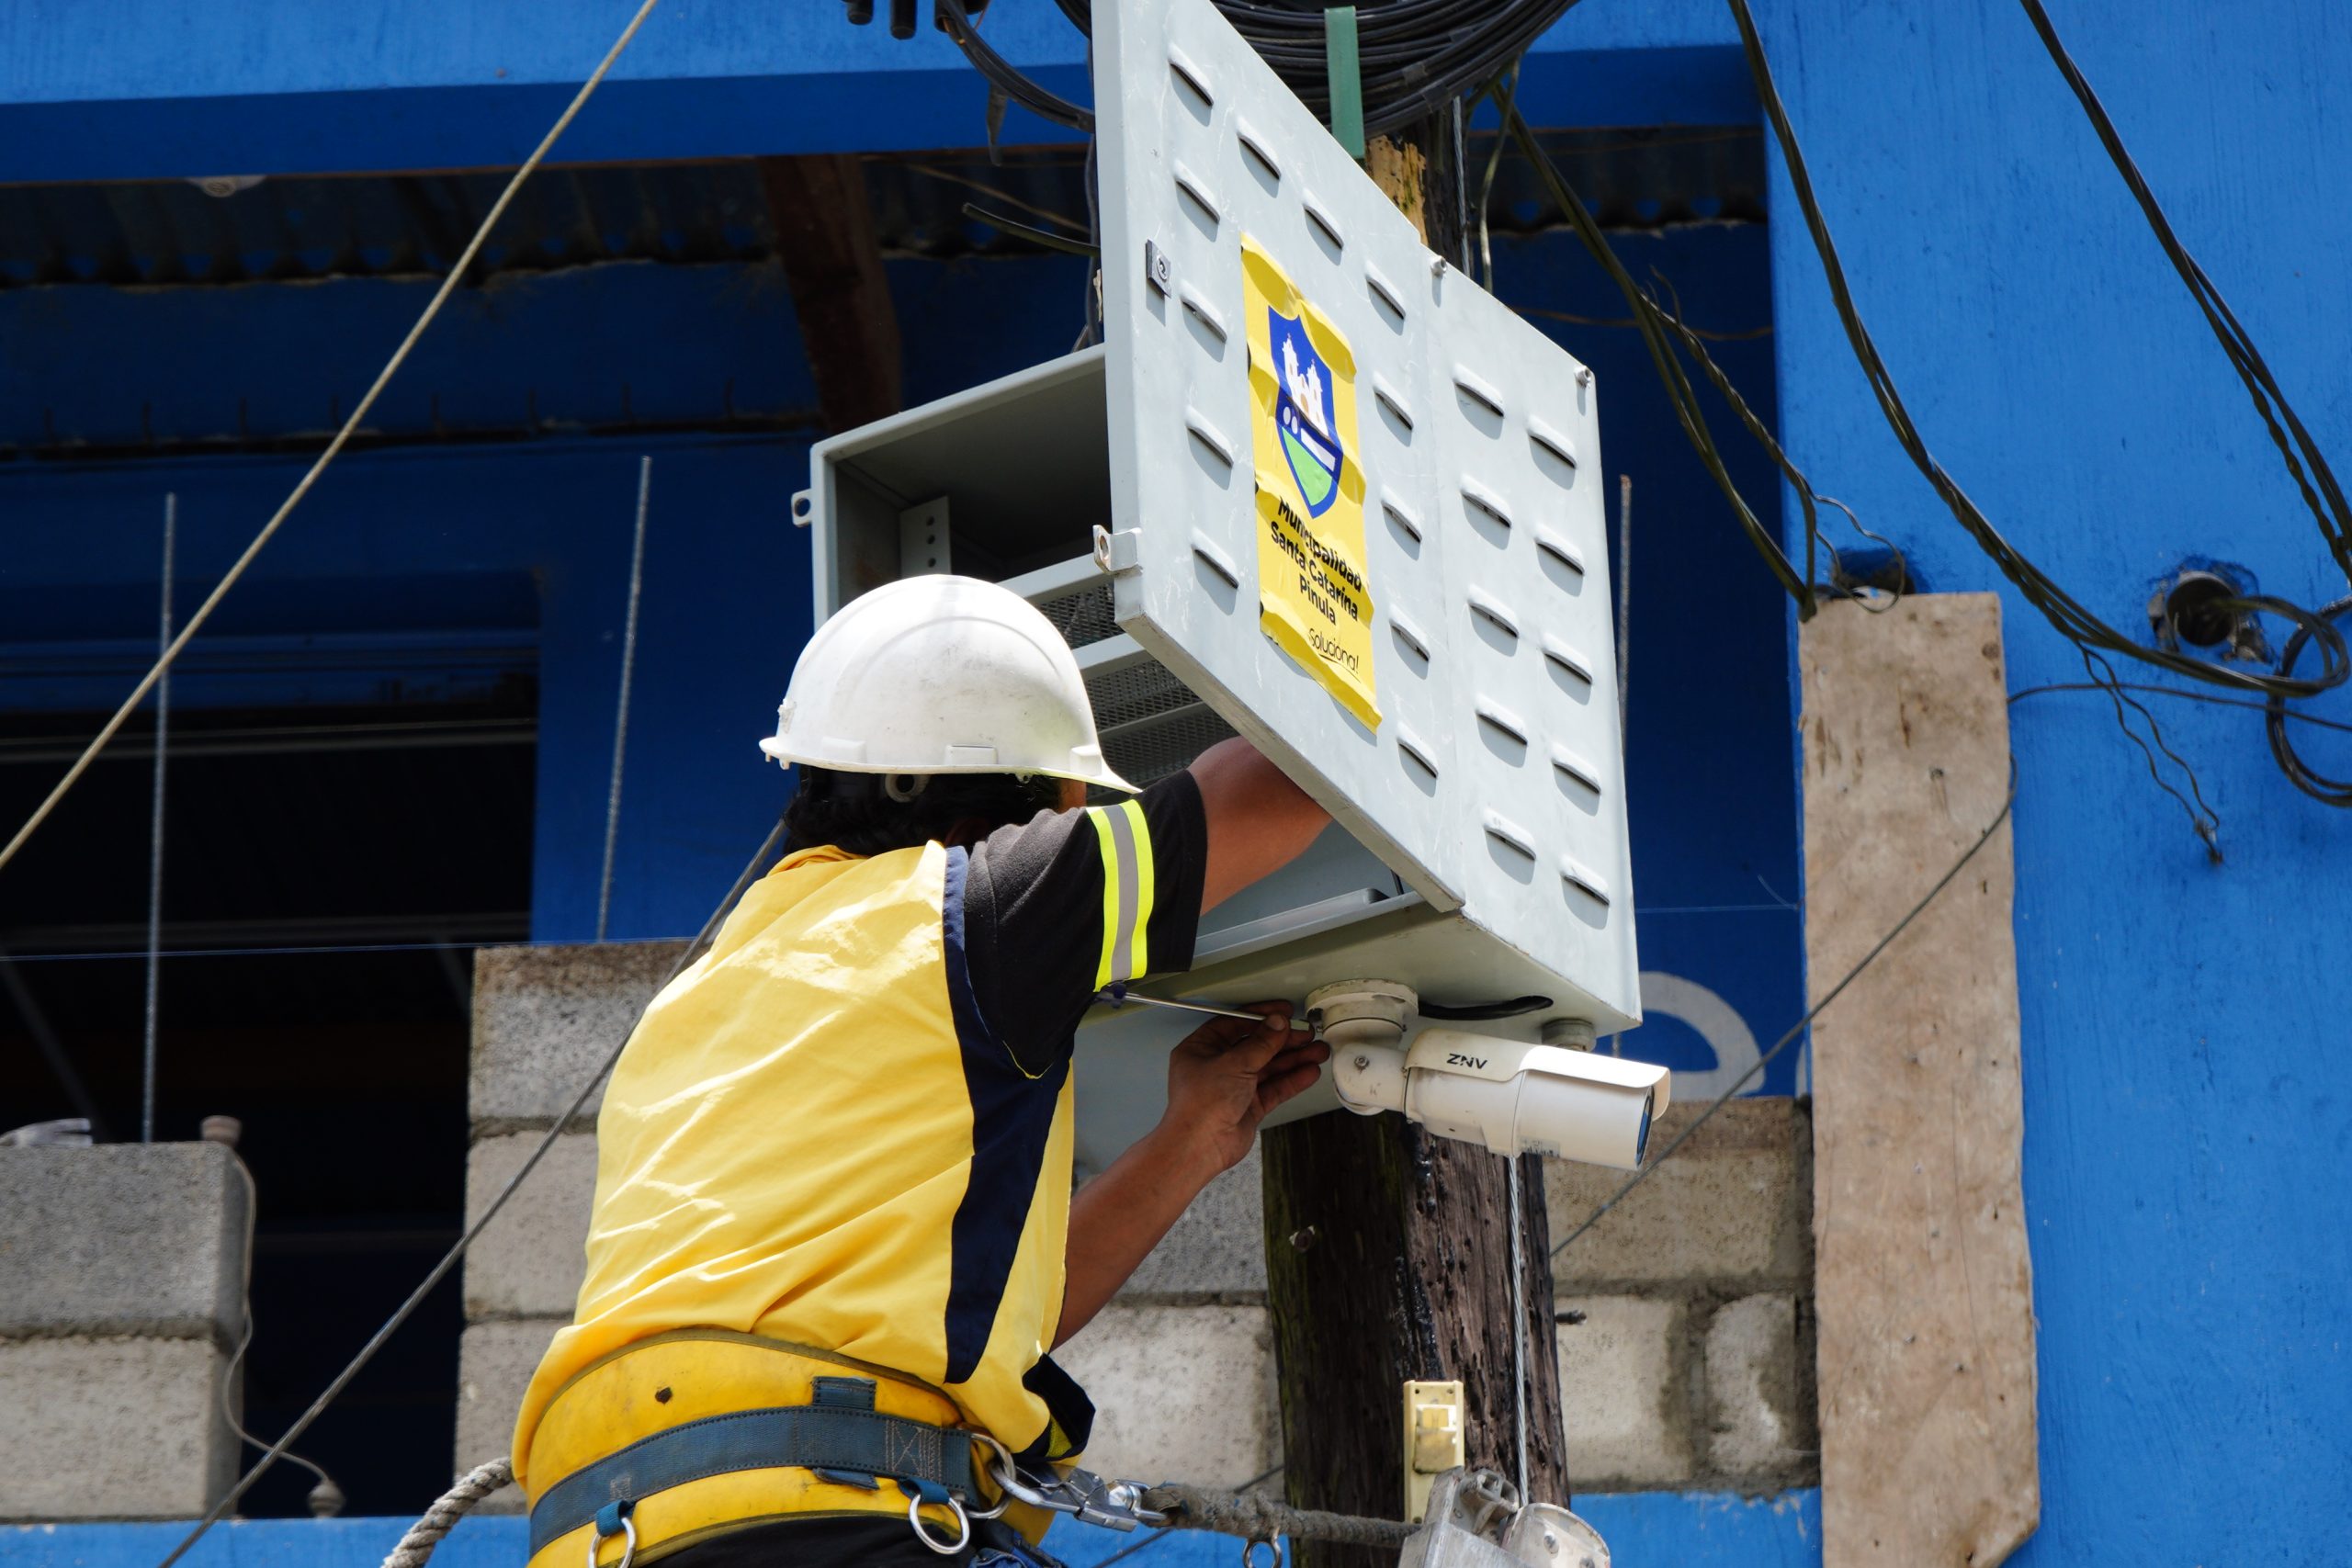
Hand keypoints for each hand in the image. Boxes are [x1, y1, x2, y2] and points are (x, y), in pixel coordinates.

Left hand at [1156, 1003, 1329, 1175]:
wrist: (1199, 1147)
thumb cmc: (1200, 1105)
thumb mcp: (1233, 1063)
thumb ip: (1260, 1043)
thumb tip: (1277, 1024)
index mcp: (1201, 1048)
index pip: (1235, 1023)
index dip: (1261, 1016)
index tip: (1283, 1012)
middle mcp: (1216, 1066)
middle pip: (1255, 1045)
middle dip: (1283, 1039)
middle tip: (1306, 1033)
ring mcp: (1233, 1087)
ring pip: (1268, 1067)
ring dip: (1293, 1059)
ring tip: (1317, 1051)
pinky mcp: (1248, 1106)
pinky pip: (1273, 1088)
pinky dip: (1291, 1080)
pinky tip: (1309, 1072)